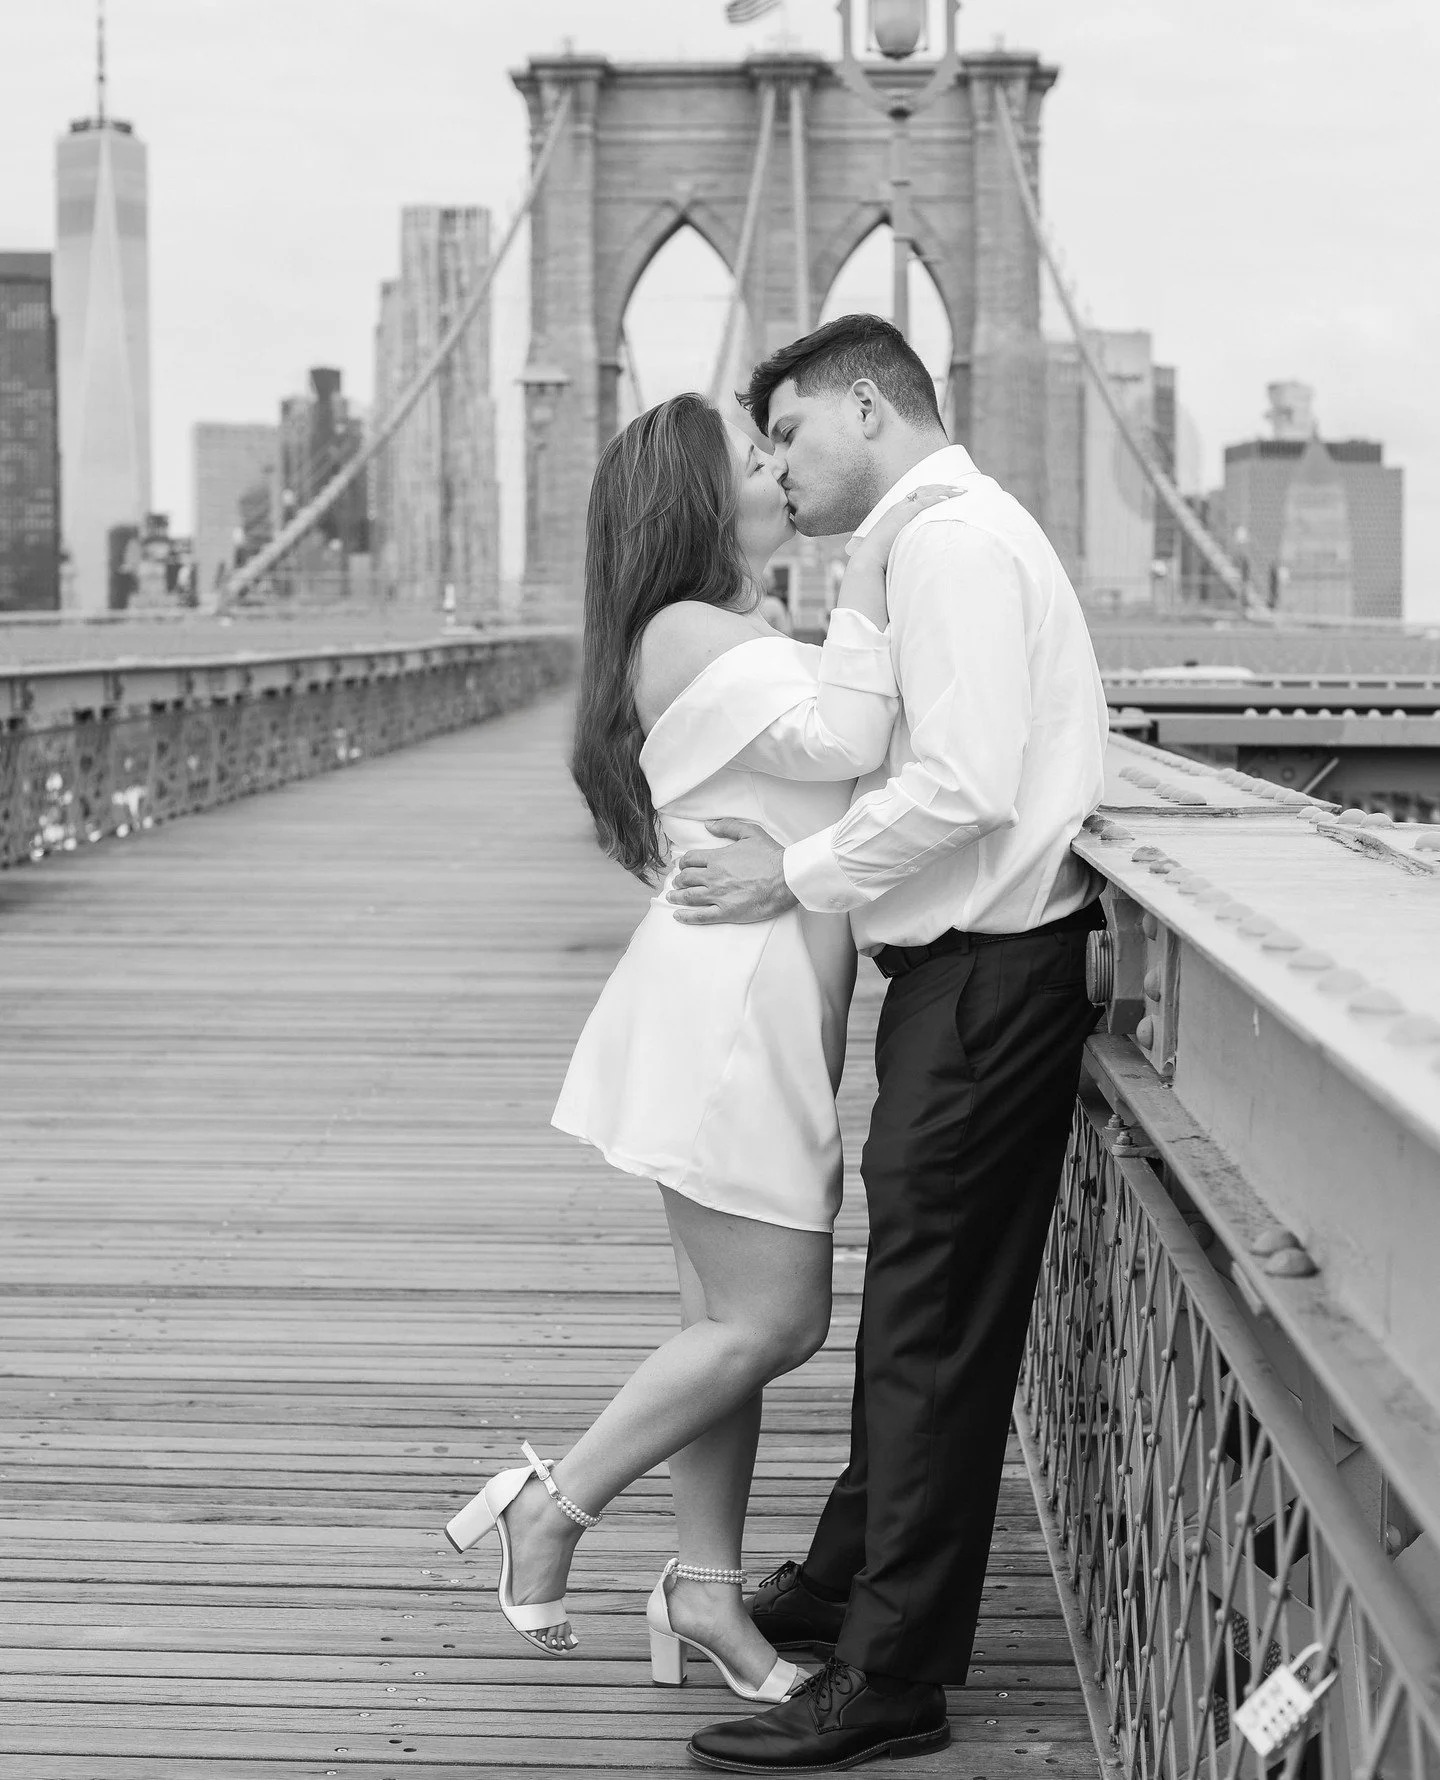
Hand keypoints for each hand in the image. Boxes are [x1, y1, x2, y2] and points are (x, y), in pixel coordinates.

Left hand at [667, 818, 797, 925]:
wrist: (786, 878)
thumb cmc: (771, 856)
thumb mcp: (750, 832)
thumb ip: (727, 827)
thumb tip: (708, 825)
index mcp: (717, 858)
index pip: (691, 860)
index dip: (684, 863)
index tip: (682, 866)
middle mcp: (714, 877)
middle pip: (686, 878)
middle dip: (679, 880)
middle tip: (677, 882)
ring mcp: (719, 896)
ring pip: (689, 896)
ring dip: (677, 896)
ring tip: (671, 897)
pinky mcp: (727, 912)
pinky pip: (701, 916)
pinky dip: (686, 917)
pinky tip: (678, 916)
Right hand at [852, 485, 962, 566]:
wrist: (869, 559)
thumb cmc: (880, 557)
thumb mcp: (897, 545)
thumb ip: (908, 541)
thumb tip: (920, 548)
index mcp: (896, 512)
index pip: (918, 496)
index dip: (934, 493)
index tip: (948, 494)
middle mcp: (898, 507)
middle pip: (924, 490)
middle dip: (943, 488)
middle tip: (960, 489)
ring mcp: (900, 509)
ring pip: (926, 493)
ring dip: (944, 491)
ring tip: (960, 492)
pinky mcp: (902, 514)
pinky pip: (923, 502)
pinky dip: (936, 499)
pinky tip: (948, 499)